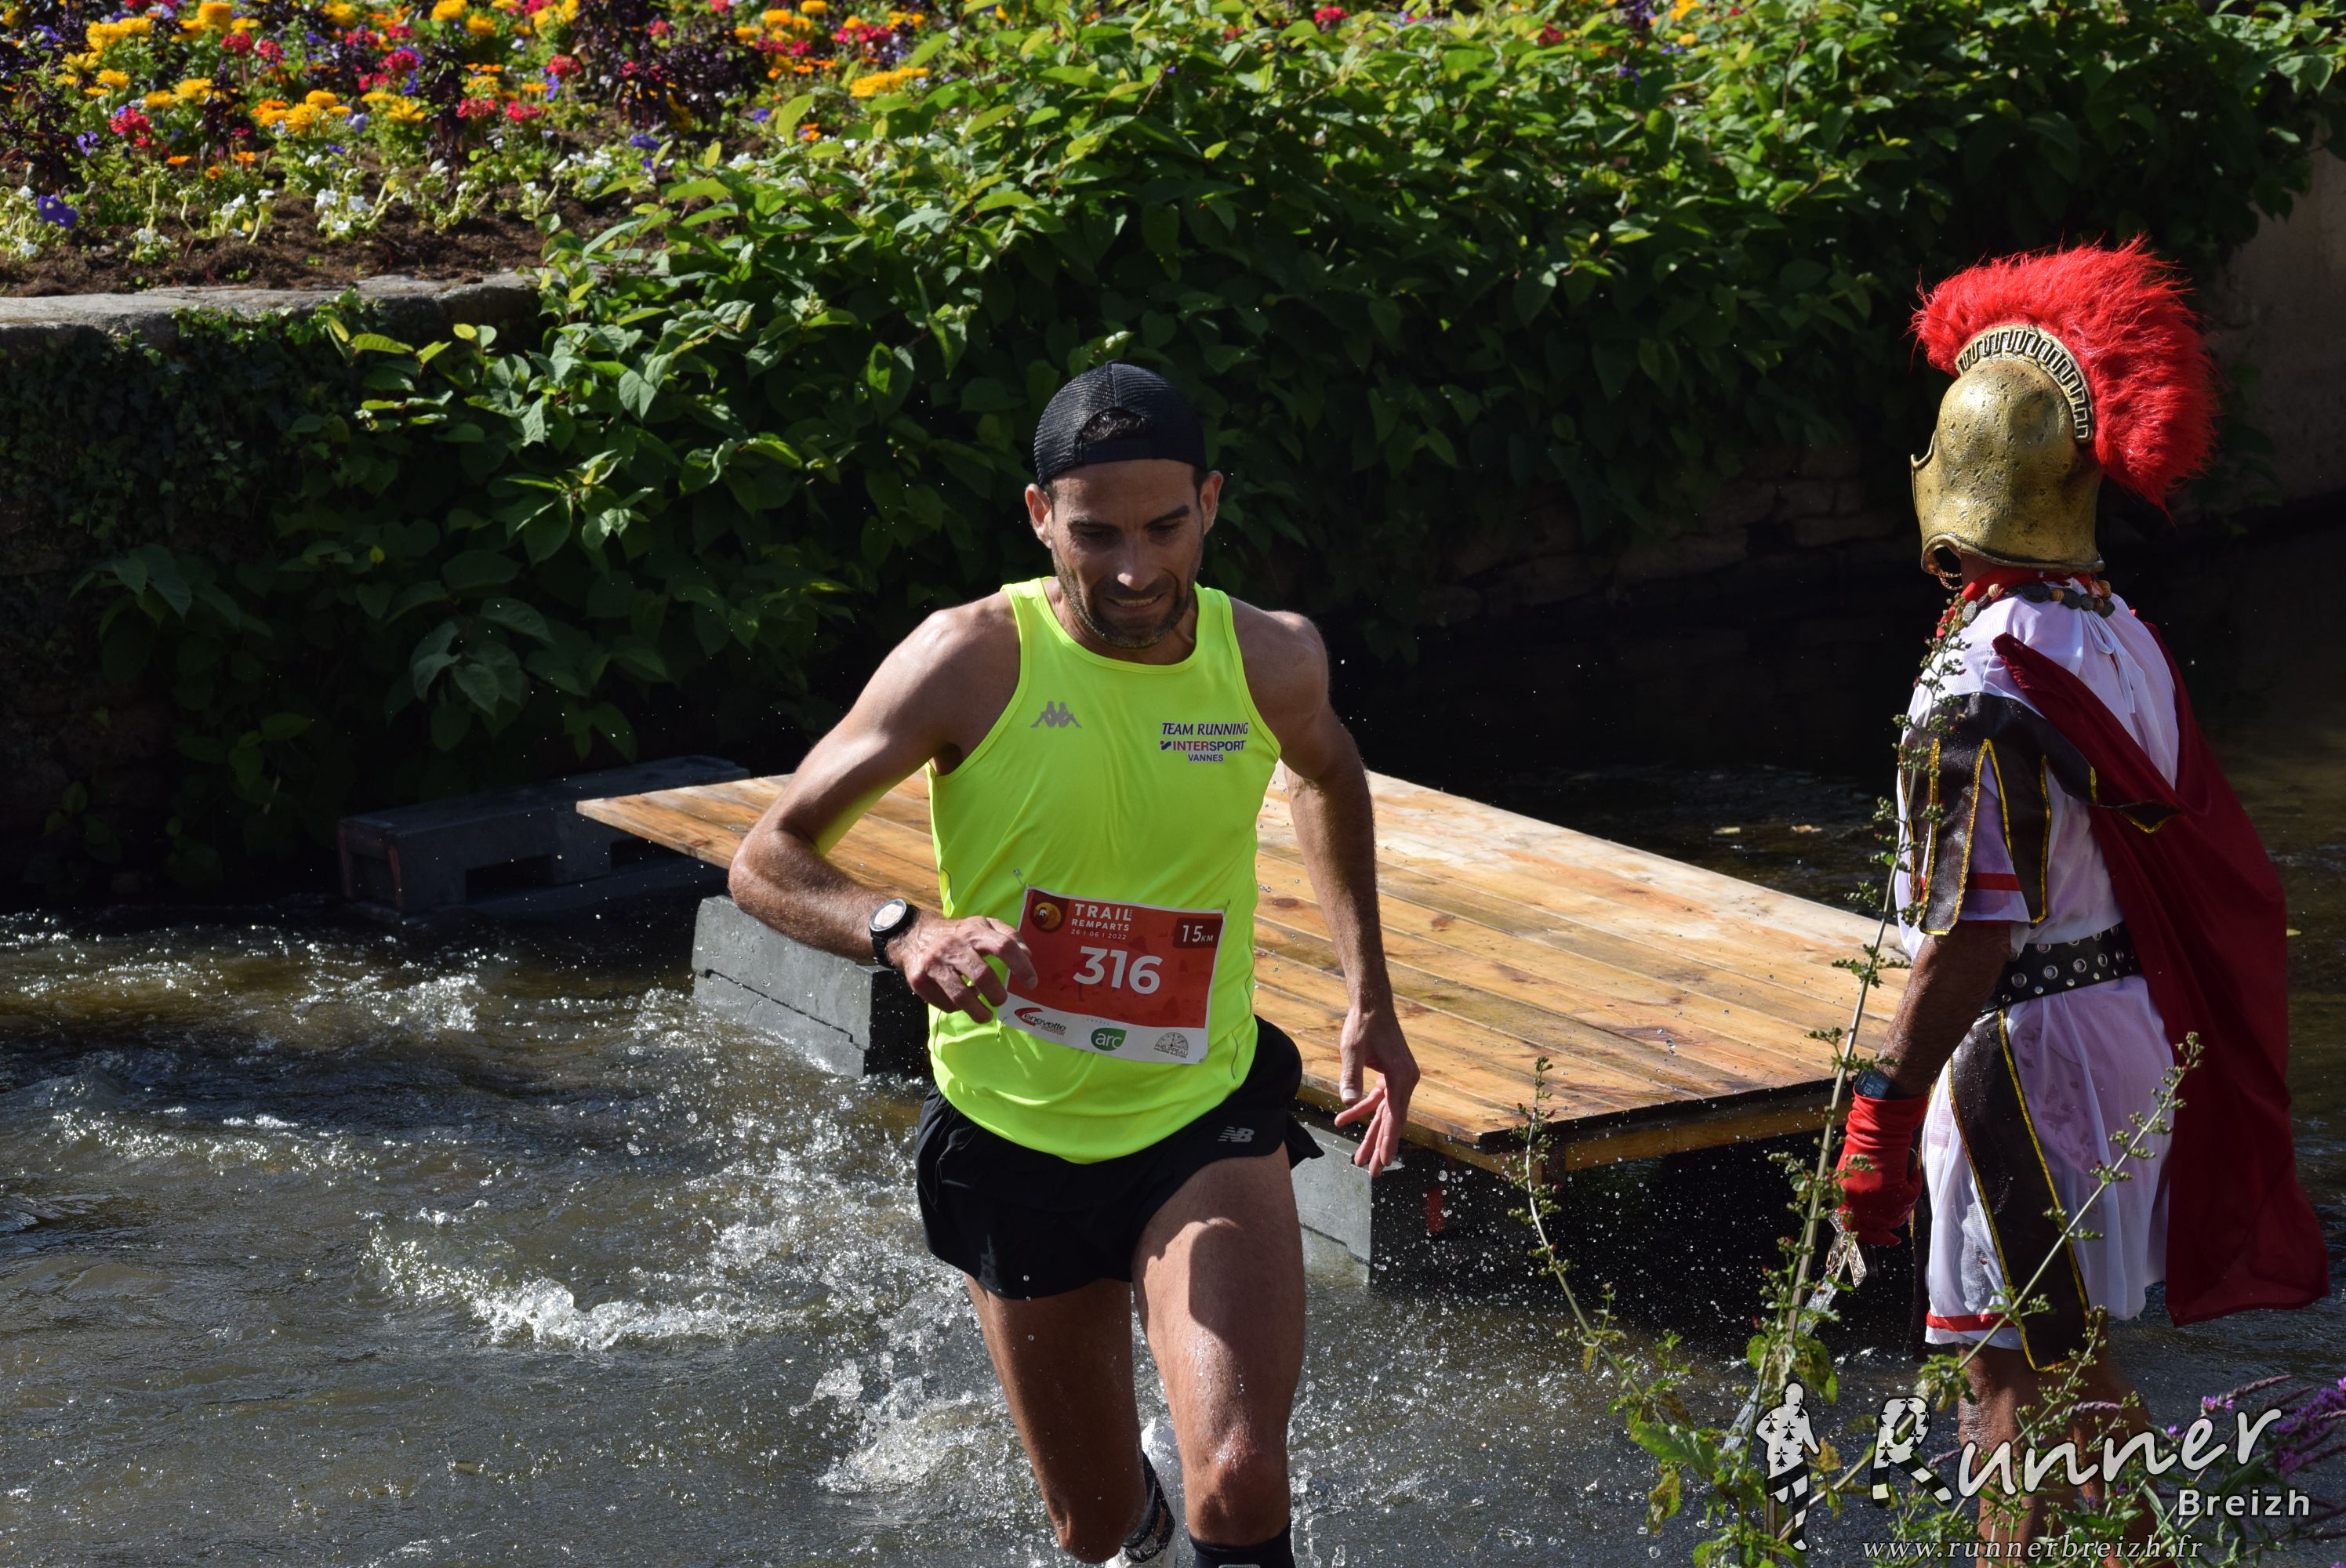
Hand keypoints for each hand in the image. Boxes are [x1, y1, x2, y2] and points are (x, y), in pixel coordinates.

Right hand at [891, 913, 1037, 1023]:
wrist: (913, 935)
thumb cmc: (958, 934)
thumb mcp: (982, 925)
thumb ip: (1008, 936)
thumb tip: (1028, 955)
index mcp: (973, 930)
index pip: (1003, 946)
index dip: (1021, 966)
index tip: (1031, 983)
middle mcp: (953, 945)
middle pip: (982, 975)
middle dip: (997, 995)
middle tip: (1001, 1000)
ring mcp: (934, 963)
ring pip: (961, 996)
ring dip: (979, 1011)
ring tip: (986, 1015)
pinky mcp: (919, 979)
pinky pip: (944, 1003)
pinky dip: (957, 1008)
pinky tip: (961, 1003)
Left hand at [1330, 1001, 1416, 1174]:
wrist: (1371, 1004)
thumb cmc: (1363, 1026)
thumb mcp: (1352, 1051)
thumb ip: (1350, 1076)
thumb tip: (1347, 1102)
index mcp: (1401, 1077)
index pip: (1396, 1116)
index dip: (1389, 1140)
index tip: (1385, 1160)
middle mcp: (1405, 1080)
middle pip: (1392, 1120)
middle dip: (1381, 1146)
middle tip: (1374, 1171)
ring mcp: (1399, 1078)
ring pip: (1385, 1114)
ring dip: (1371, 1134)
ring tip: (1361, 1158)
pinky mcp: (1389, 1075)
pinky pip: (1377, 1099)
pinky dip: (1362, 1110)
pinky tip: (1343, 1121)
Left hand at [1835, 1090, 1930, 1246]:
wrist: (1876, 1129)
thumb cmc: (1862, 1146)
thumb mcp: (1849, 1174)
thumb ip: (1853, 1195)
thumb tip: (1866, 1215)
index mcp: (1844, 1198)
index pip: (1854, 1228)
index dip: (1869, 1236)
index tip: (1882, 1239)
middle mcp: (1858, 1204)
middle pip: (1876, 1229)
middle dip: (1886, 1233)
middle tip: (1894, 1237)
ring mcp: (1877, 1202)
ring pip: (1896, 1217)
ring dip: (1902, 1206)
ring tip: (1903, 1187)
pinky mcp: (1897, 1194)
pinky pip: (1911, 1198)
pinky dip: (1914, 1185)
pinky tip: (1910, 1173)